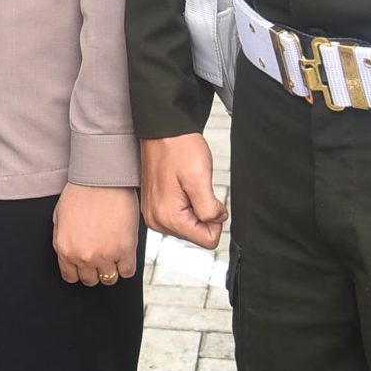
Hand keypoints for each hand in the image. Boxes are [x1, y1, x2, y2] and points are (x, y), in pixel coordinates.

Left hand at [53, 183, 140, 286]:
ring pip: (109, 278)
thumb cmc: (80, 193)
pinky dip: (127, 265)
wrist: (101, 178)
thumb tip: (67, 256)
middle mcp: (83, 256)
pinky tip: (125, 251)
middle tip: (101, 254)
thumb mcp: (59, 219)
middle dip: (95, 269)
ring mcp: (105, 255)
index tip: (86, 263)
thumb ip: (62, 241)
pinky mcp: (125, 250)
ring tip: (113, 252)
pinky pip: (127, 271)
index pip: (71, 277)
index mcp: (65, 250)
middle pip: (91, 280)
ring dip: (111, 268)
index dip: (80, 270)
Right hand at [139, 133, 225, 249]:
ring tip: (186, 184)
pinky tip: (180, 185)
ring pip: (190, 225)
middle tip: (194, 187)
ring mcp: (153, 214)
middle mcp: (156, 220)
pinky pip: (179, 215)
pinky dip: (186, 202)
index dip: (215, 217)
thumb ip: (210, 209)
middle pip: (197, 234)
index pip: (208, 240)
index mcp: (167, 217)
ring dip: (194, 206)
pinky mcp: (154, 206)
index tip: (207, 196)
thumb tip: (216, 221)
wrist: (163, 130)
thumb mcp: (201, 179)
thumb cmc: (179, 148)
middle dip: (203, 212)